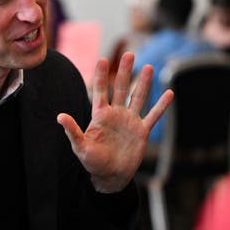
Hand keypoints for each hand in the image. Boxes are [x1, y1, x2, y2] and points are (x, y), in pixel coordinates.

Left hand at [57, 52, 173, 192]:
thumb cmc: (92, 161)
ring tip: (149, 67)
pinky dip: (161, 106)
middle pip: (120, 88)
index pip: (99, 90)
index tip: (102, 59)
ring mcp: (130, 121)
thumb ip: (72, 130)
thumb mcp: (80, 146)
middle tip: (129, 54)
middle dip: (124, 71)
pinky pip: (153, 116)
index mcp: (100, 115)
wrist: (110, 176)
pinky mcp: (142, 131)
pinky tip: (169, 93)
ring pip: (138, 97)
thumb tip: (60, 116)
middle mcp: (115, 114)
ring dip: (144, 83)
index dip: (100, 75)